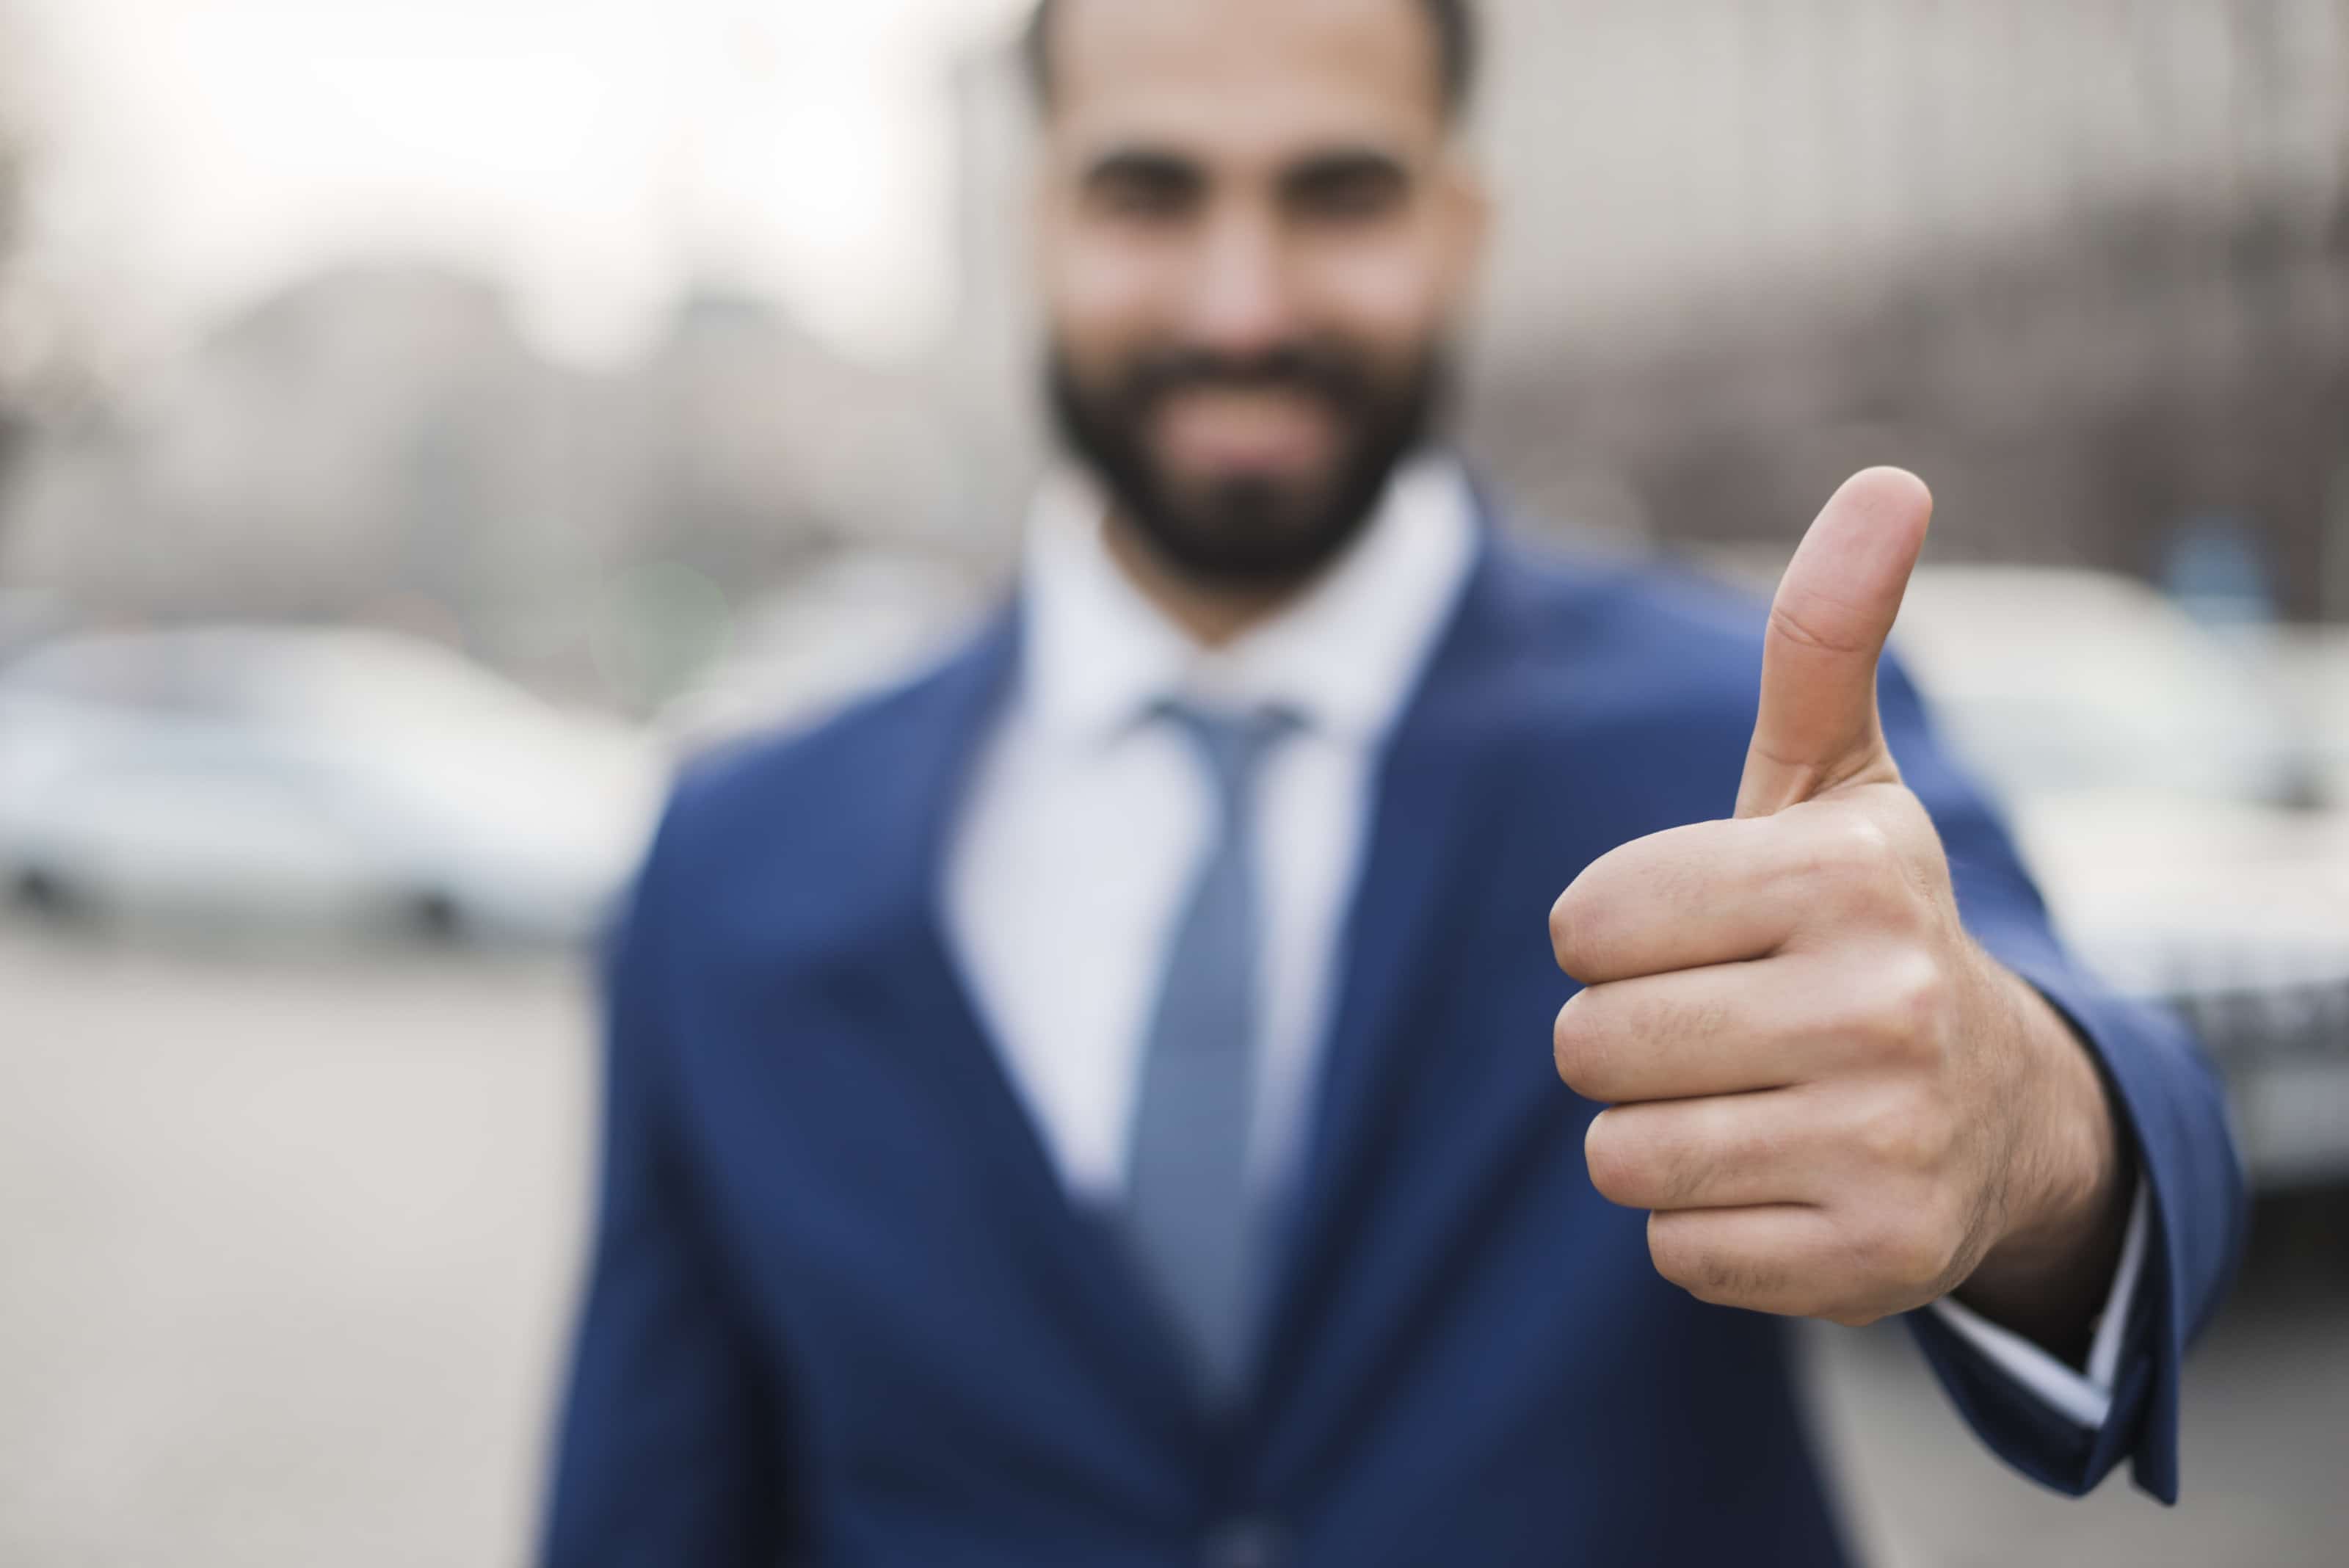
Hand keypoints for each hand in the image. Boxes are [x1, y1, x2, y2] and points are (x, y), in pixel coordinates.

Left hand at [1549, 469, 2128, 1341]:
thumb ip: (1825, 641)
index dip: (1613, 934)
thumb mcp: (1839, 786)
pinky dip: (1701, 1222)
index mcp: (1855, 873)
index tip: (1697, 935)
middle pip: (1589, 1044)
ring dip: (1654, 1131)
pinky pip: (1670, 1249)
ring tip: (1751, 1100)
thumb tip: (1889, 480)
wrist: (1995, 1115)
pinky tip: (1783, 1177)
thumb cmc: (1860, 929)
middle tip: (1721, 1026)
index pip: (1585, 923)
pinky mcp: (1872, 1263)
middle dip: (1624, 1037)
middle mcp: (1887, 1004)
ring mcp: (1888, 1142)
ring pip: (1618, 1154)